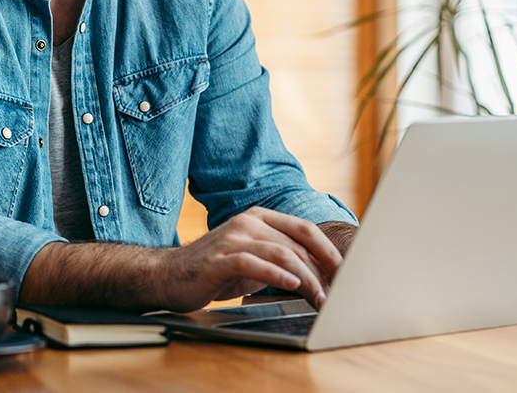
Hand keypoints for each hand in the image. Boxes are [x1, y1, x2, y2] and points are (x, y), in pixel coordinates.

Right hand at [155, 207, 344, 310]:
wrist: (170, 275)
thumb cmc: (215, 270)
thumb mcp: (254, 261)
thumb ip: (282, 260)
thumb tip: (322, 276)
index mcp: (258, 217)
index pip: (304, 229)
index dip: (329, 251)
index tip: (347, 274)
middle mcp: (247, 222)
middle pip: (297, 244)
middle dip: (322, 272)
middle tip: (336, 296)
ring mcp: (232, 237)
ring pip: (281, 253)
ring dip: (306, 279)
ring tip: (319, 298)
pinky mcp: (219, 258)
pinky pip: (255, 263)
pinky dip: (277, 275)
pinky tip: (292, 286)